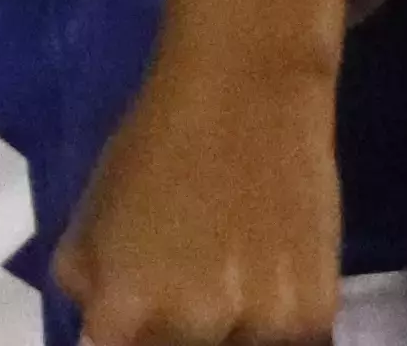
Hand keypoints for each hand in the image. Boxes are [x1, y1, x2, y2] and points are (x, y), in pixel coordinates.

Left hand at [56, 25, 344, 345]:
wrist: (249, 87)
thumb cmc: (157, 145)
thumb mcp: (91, 217)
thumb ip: (90, 290)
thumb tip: (102, 332)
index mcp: (125, 314)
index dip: (128, 337)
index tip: (140, 319)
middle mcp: (191, 332)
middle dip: (173, 334)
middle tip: (187, 285)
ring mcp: (259, 328)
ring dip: (231, 330)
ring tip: (231, 273)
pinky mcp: (316, 316)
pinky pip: (287, 342)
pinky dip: (276, 318)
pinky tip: (269, 270)